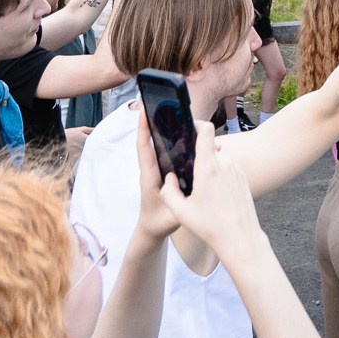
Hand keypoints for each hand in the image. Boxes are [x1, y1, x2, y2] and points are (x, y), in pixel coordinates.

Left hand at [133, 120, 184, 241]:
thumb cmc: (159, 222)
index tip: (143, 110)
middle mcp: (152, 169)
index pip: (144, 148)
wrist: (152, 231)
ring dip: (172, 132)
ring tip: (186, 119)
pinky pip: (172, 154)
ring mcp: (159, 170)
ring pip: (164, 146)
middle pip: (153, 141)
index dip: (142, 129)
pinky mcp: (167, 173)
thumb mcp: (171, 216)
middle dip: (159, 123)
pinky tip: (196, 140)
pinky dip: (181, 144)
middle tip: (170, 106)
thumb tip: (187, 188)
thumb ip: (177, 205)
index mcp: (149, 176)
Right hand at [155, 121, 265, 265]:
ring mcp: (236, 170)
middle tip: (189, 175)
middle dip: (198, 158)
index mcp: (208, 167)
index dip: (196, 124)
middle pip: (209, 148)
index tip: (188, 127)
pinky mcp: (243, 178)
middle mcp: (224, 163)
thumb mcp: (181, 212)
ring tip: (204, 191)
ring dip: (210, 169)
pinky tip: (216, 197)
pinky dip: (220, 177)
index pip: (205, 131)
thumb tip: (169, 178)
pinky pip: (228, 170)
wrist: (240, 238)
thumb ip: (169, 192)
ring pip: (218, 160)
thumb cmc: (210, 226)